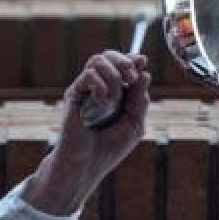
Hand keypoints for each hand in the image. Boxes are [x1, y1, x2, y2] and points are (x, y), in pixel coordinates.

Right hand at [23, 51, 150, 214]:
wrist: (88, 164)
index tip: (142, 61)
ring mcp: (85, 89)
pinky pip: (88, 75)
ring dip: (113, 77)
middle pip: (109, 55)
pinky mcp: (73, 94)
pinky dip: (101, 86)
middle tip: (130, 78)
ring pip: (98, 60)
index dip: (133, 59)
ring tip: (113, 99)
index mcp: (115, 91)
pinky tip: (102, 103)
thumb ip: (140, 100)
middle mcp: (99, 87)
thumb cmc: (110, 147)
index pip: (122, 64)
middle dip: (124, 62)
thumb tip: (145, 72)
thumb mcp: (135, 124)